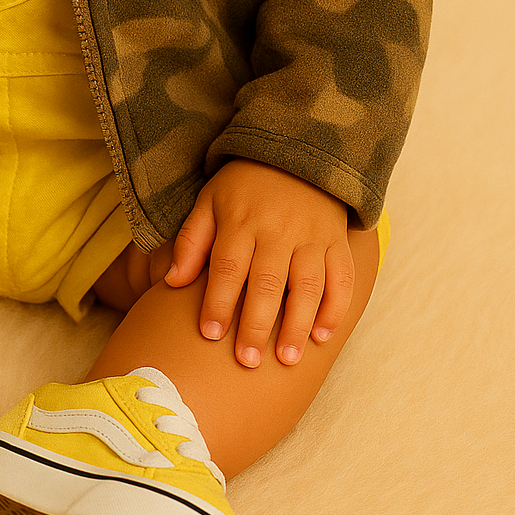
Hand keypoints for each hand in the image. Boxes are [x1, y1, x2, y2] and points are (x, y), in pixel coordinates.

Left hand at [165, 158, 354, 367]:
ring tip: (286, 359)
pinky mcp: (337, 242)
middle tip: (248, 361)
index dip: (219, 302)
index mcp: (242, 220)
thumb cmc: (244, 186)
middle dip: (257, 324)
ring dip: (298, 325)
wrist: (296, 154)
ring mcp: (312, 237)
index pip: (228, 267)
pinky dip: (335, 308)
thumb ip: (192, 241)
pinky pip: (342, 278)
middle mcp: (279, 230)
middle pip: (268, 283)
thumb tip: (172, 282)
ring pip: (308, 286)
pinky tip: (322, 336)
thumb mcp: (210, 201)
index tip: (209, 334)